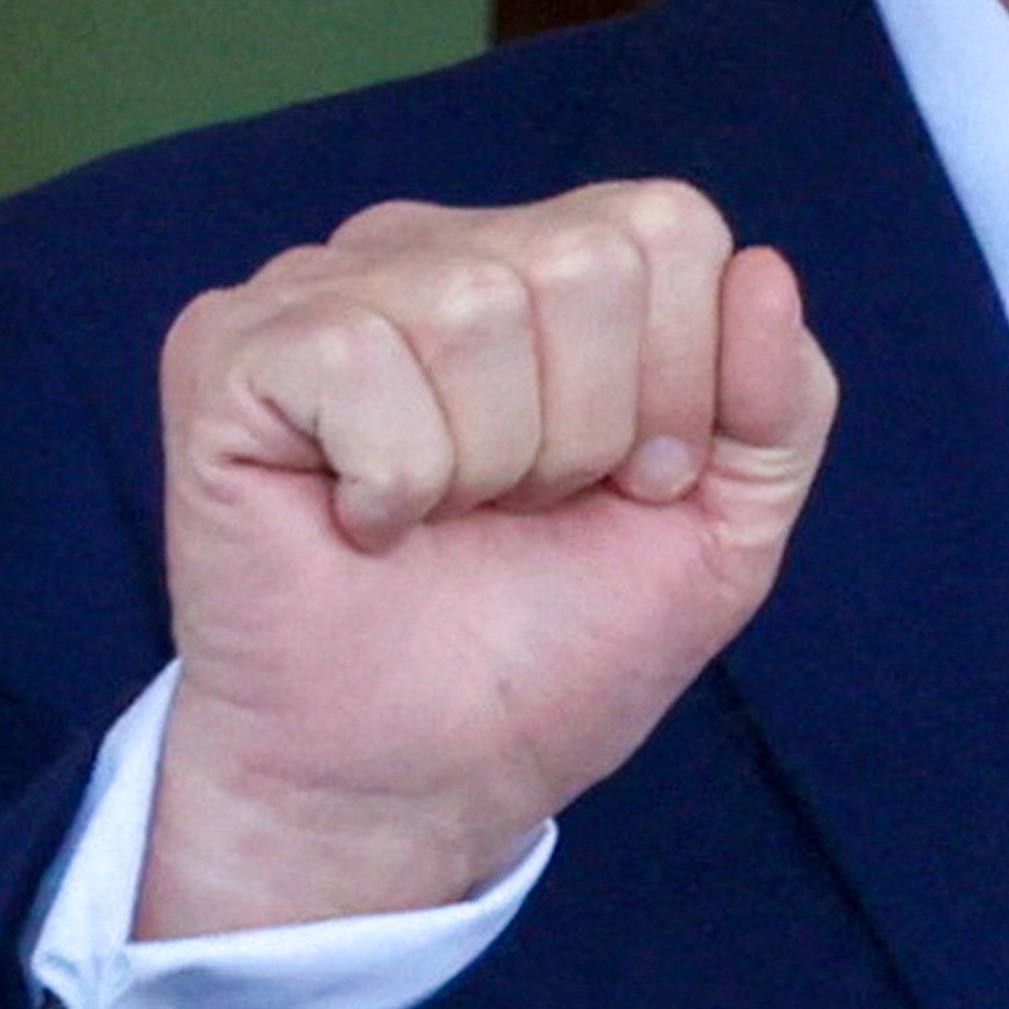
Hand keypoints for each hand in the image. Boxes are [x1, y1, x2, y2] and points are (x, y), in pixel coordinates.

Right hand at [137, 179, 837, 937]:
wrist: (412, 784)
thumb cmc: (550, 651)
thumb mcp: (722, 528)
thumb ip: (781, 401)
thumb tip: (765, 270)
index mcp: (550, 258)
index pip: (671, 224)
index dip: (680, 383)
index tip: (628, 487)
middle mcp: (434, 245)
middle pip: (587, 261)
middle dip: (586, 432)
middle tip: (520, 513)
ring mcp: (319, 287)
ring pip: (475, 307)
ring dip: (485, 464)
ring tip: (441, 520)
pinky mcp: (227, 350)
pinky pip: (358, 361)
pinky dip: (390, 481)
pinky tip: (360, 522)